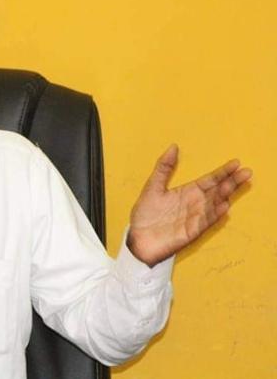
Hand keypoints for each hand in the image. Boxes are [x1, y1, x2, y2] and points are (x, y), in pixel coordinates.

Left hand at [127, 144, 251, 266]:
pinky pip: (206, 221)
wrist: (138, 238)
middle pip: (218, 190)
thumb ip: (163, 167)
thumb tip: (173, 146)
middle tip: (246, 172)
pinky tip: (224, 206)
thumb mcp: (153, 186)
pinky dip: (215, 214)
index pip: (210, 179)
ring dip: (224, 195)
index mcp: (188, 191)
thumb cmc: (145, 213)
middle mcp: (196, 203)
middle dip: (232, 181)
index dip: (223, 171)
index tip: (236, 162)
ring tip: (232, 185)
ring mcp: (196, 217)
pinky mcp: (193, 231)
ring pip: (215, 204)